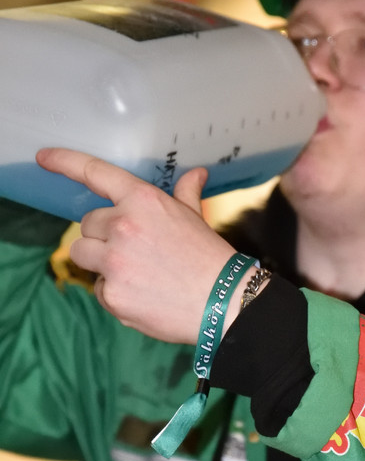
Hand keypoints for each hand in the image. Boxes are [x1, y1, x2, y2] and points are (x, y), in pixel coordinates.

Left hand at [36, 148, 238, 344]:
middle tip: (136, 251)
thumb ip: (186, 194)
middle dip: (104, 236)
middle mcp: (123, 226)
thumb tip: (196, 174)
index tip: (44, 157)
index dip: (65, 161)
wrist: (224, 302)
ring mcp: (114, 262)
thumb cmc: (210, 258)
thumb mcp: (196, 219)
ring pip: (82, 255)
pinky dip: (116, 293)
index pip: (95, 173)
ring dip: (101, 262)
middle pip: (87, 225)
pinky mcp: (112, 294)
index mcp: (143, 201)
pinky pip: (99, 288)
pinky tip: (143, 295)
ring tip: (135, 272)